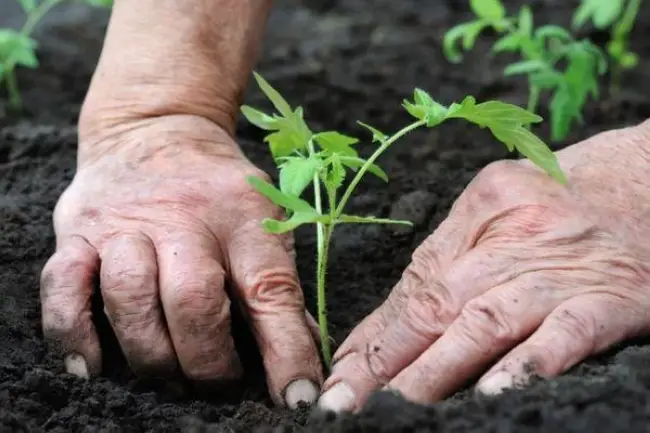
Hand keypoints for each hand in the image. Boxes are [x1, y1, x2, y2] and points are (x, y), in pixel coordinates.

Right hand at [40, 115, 321, 407]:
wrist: (155, 131)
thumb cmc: (218, 190)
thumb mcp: (263, 219)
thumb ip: (278, 286)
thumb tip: (302, 358)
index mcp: (242, 214)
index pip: (270, 288)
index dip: (286, 349)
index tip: (297, 396)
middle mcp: (182, 216)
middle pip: (192, 300)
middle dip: (207, 360)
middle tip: (218, 382)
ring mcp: (124, 223)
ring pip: (129, 298)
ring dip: (151, 354)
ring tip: (170, 375)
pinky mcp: (77, 232)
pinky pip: (63, 288)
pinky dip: (74, 336)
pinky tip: (94, 368)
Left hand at [318, 121, 649, 411]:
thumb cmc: (570, 197)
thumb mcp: (501, 208)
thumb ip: (449, 260)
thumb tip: (386, 327)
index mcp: (482, 207)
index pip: (416, 281)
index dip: (376, 334)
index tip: (343, 373)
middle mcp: (515, 235)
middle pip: (439, 303)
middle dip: (388, 360)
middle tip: (347, 402)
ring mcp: (563, 267)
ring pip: (488, 320)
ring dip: (438, 369)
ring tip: (399, 407)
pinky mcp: (613, 296)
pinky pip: (567, 331)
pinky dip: (529, 363)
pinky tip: (495, 392)